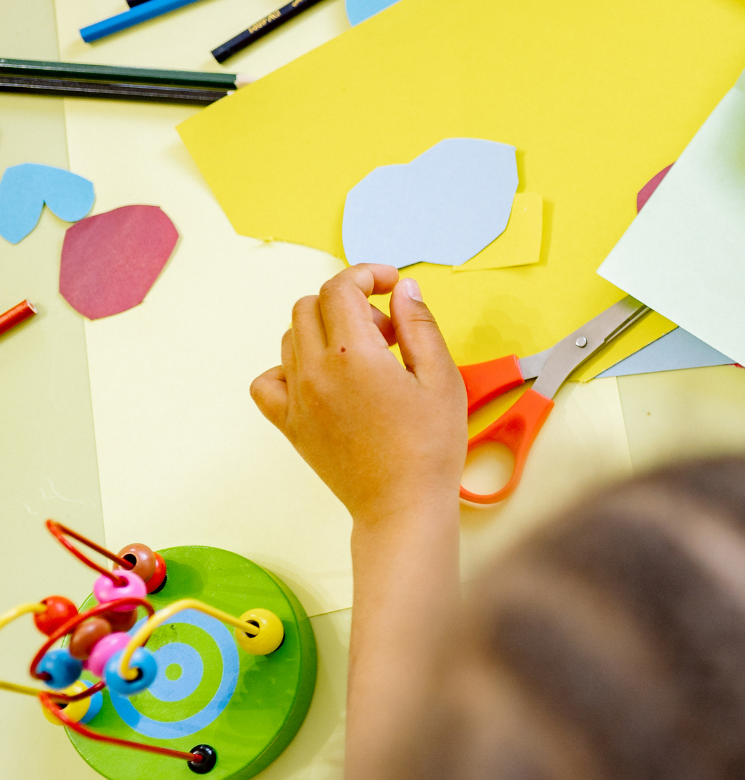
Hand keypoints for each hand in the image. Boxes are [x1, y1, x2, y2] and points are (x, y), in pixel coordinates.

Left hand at [251, 264, 466, 528]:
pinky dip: (289, 367)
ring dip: (325, 330)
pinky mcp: (289, 424)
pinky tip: (322, 379)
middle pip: (311, 305)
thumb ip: (419, 324)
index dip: (367, 274)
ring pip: (291, 336)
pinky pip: (268, 380)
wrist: (403, 505)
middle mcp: (314, 370)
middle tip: (386, 330)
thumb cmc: (429, 446)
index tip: (390, 284)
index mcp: (352, 353)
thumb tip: (403, 289)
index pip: (340, 287)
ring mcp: (296, 398)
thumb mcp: (441, 377)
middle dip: (349, 303)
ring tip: (363, 357)